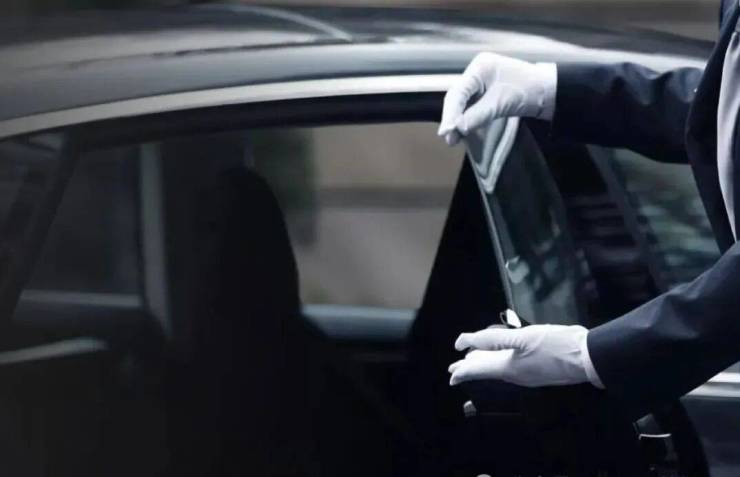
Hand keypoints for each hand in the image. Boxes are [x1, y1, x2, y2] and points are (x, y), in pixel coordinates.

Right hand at [438, 53, 557, 145]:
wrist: (549, 92)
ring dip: (457, 121)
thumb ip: (477, 116)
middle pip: (457, 97)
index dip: (450, 113)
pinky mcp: (485, 93)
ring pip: (462, 103)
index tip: (446, 131)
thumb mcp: (501, 104)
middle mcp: (477, 72)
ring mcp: (481, 82)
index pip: (458, 92)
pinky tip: (462, 131)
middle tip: (448, 138)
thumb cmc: (528, 91)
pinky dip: (466, 119)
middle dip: (452, 118)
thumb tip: (457, 129)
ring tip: (453, 139)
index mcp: (480, 67)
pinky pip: (470, 106)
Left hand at [448, 325, 600, 387]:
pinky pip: (511, 367)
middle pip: (487, 371)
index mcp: (509, 368)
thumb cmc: (556, 345)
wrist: (589, 357)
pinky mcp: (539, 370)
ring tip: (473, 361)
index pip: (479, 371)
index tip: (451, 376)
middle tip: (456, 368)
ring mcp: (528, 374)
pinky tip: (501, 356)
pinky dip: (499, 362)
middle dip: (471, 369)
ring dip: (484, 365)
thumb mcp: (522, 337)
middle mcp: (516, 375)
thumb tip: (466, 342)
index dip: (463, 371)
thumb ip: (493, 339)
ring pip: (499, 369)